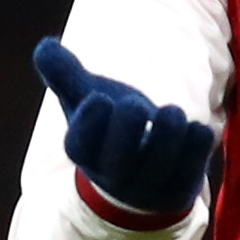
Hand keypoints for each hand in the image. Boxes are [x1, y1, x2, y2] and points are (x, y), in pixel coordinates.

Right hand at [36, 36, 213, 219]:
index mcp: (85, 153)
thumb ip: (66, 75)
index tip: (100, 98)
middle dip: (128, 126)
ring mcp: (147, 189)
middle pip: (118, 160)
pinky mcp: (178, 192)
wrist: (139, 176)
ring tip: (171, 112)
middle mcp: (113, 176)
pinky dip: (196, 146)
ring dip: (167, 133)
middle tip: (136, 103)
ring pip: (158, 166)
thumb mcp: (85, 101)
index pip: (81, 145)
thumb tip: (43, 47)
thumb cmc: (110, 130)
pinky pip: (191, 172)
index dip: (91, 121)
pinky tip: (196, 129)